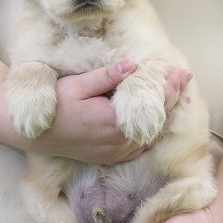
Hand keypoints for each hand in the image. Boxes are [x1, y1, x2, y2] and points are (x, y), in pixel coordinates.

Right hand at [14, 61, 192, 164]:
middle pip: (156, 121)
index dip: (169, 88)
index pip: (151, 105)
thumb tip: (133, 65)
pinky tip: (157, 120)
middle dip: (172, 99)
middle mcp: (118, 142)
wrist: (37, 134)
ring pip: (151, 136)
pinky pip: (139, 147)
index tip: (181, 73)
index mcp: (113, 123)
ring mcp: (115, 153)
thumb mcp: (78, 86)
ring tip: (175, 96)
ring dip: (164, 116)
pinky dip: (152, 133)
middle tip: (184, 78)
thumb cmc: (55, 105)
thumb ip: (106, 77)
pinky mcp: (111, 157)